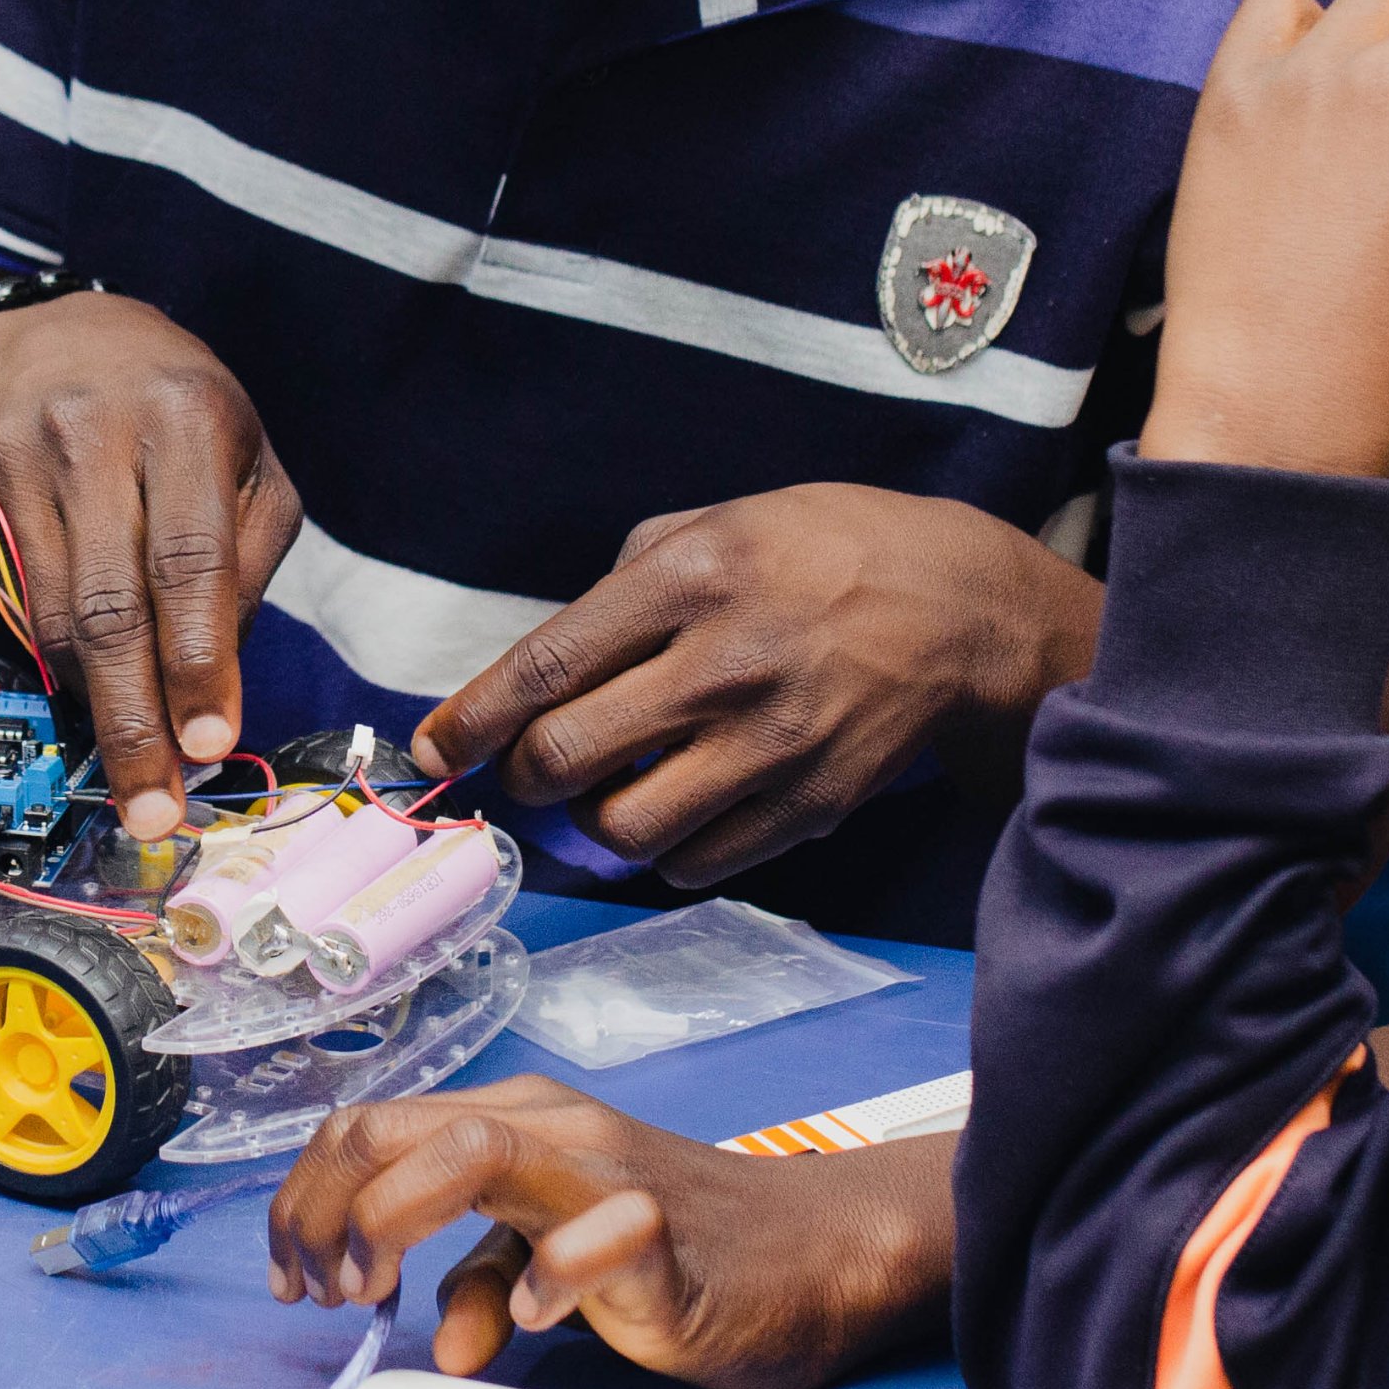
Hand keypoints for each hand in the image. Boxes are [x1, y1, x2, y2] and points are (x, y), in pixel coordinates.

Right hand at [0, 292, 299, 836]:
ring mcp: (19, 464)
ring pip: (51, 617)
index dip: (198, 661)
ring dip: (92, 707)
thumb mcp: (246, 461)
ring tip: (128, 770)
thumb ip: (248, 564)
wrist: (49, 335)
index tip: (207, 746)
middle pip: (109, 606)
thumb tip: (215, 692)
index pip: (190, 559)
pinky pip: (12, 603)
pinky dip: (50, 663)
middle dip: (133, 724)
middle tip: (152, 811)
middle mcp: (94, 436)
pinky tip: (83, 693)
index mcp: (186, 419)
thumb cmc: (176, 413)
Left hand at [267, 1079, 954, 1388]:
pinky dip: (543, 1278)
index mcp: (509, 1123)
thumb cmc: (689, 1251)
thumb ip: (490, 1280)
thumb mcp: (558, 1260)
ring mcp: (605, 1171)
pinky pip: (590, 1235)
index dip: (305, 1198)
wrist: (817, 1254)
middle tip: (324, 1292)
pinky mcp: (662, 1232)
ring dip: (392, 1222)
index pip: (367, 1125)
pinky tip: (532, 1320)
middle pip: (388, 1127)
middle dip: (323, 1210)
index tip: (293, 1273)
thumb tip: (443, 1336)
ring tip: (383, 1296)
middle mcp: (548, 1129)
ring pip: (467, 1150)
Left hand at [409, 485, 1099, 883]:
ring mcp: (772, 743)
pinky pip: (694, 862)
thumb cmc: (817, 553)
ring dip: (591, 821)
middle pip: (566, 758)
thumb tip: (537, 677)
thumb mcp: (714, 525)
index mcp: (689, 578)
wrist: (958, 607)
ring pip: (624, 828)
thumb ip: (620, 592)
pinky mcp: (811, 805)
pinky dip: (663, 849)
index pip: (544, 669)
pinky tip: (677, 809)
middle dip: (523, 775)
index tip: (431, 751)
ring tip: (608, 789)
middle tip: (530, 767)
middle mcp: (725, 663)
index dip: (469, 721)